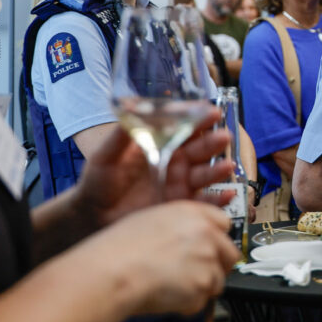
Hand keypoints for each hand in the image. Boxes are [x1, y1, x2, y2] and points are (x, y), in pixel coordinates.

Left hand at [73, 110, 235, 228]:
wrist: (93, 215)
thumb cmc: (98, 181)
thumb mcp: (106, 154)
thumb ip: (121, 134)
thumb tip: (130, 106)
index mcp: (163, 144)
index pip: (186, 128)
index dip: (199, 119)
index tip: (211, 112)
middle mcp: (177, 162)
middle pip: (201, 149)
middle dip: (213, 142)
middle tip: (223, 137)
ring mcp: (181, 184)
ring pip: (206, 174)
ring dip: (218, 169)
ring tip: (226, 166)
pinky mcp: (181, 206)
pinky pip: (204, 202)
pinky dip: (218, 200)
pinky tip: (228, 194)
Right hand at [83, 201, 239, 315]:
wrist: (111, 270)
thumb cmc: (119, 247)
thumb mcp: (152, 219)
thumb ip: (181, 225)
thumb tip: (189, 238)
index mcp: (194, 213)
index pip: (224, 223)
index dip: (216, 239)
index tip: (208, 249)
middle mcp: (207, 233)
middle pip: (229, 253)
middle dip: (217, 267)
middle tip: (195, 275)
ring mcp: (208, 259)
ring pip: (218, 280)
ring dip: (200, 288)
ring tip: (172, 287)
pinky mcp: (203, 285)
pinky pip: (201, 301)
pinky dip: (187, 304)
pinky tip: (166, 297)